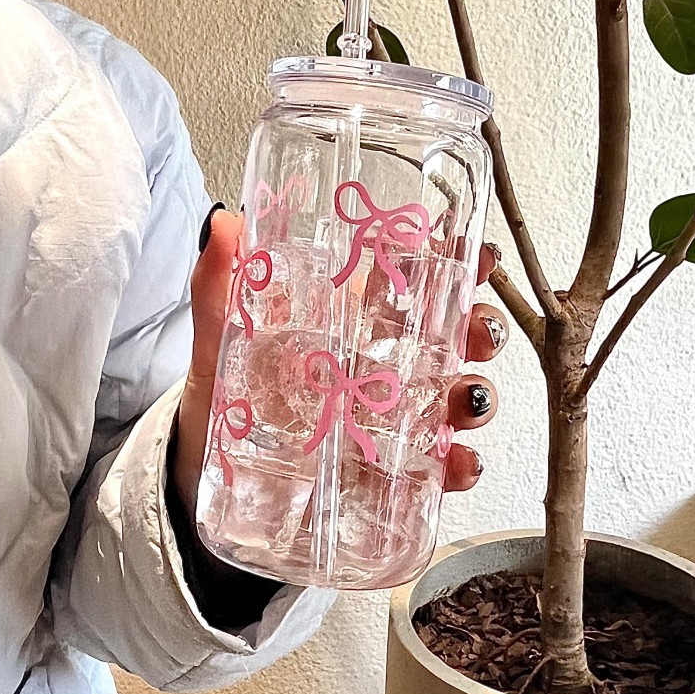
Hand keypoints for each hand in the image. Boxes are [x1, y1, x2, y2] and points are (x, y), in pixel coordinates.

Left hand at [171, 205, 506, 511]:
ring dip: (477, 396)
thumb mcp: (224, 334)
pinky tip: (459, 464)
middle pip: (454, 340)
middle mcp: (385, 366)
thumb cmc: (229, 390)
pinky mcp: (389, 469)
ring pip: (456, 399)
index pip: (418, 284)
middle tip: (480, 332)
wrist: (212, 464)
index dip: (458, 265)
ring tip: (468, 401)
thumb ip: (221, 283)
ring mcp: (393, 418)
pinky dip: (460, 466)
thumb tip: (224, 224)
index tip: (478, 254)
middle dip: (482, 331)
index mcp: (356, 323)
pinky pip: (436, 468)